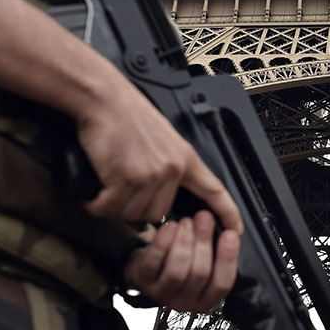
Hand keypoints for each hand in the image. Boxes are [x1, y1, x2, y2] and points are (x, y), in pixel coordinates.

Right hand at [74, 79, 242, 231]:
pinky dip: (98, 206)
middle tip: (120, 197)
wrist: (106, 99)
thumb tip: (161, 193)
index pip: (214, 190)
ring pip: (134, 213)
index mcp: (185, 158)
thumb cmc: (127, 115)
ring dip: (115, 208)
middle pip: (158, 213)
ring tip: (105, 193)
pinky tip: (94, 198)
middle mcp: (172, 168)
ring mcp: (151, 174)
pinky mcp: (127, 178)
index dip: (227, 213)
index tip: (235, 229)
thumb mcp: (163, 138)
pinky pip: (112, 207)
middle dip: (136, 210)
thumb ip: (168, 166)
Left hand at [124, 210, 240, 310]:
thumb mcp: (205, 257)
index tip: (229, 234)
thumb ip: (220, 247)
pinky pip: (154, 262)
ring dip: (185, 241)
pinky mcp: (143, 281)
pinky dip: (163, 242)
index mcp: (206, 299)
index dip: (228, 257)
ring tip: (187, 221)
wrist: (147, 263)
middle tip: (205, 218)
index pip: (223, 283)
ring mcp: (162, 293)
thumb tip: (233, 228)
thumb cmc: (181, 259)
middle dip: (204, 241)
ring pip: (177, 271)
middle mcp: (185, 301)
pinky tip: (170, 227)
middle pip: (199, 274)